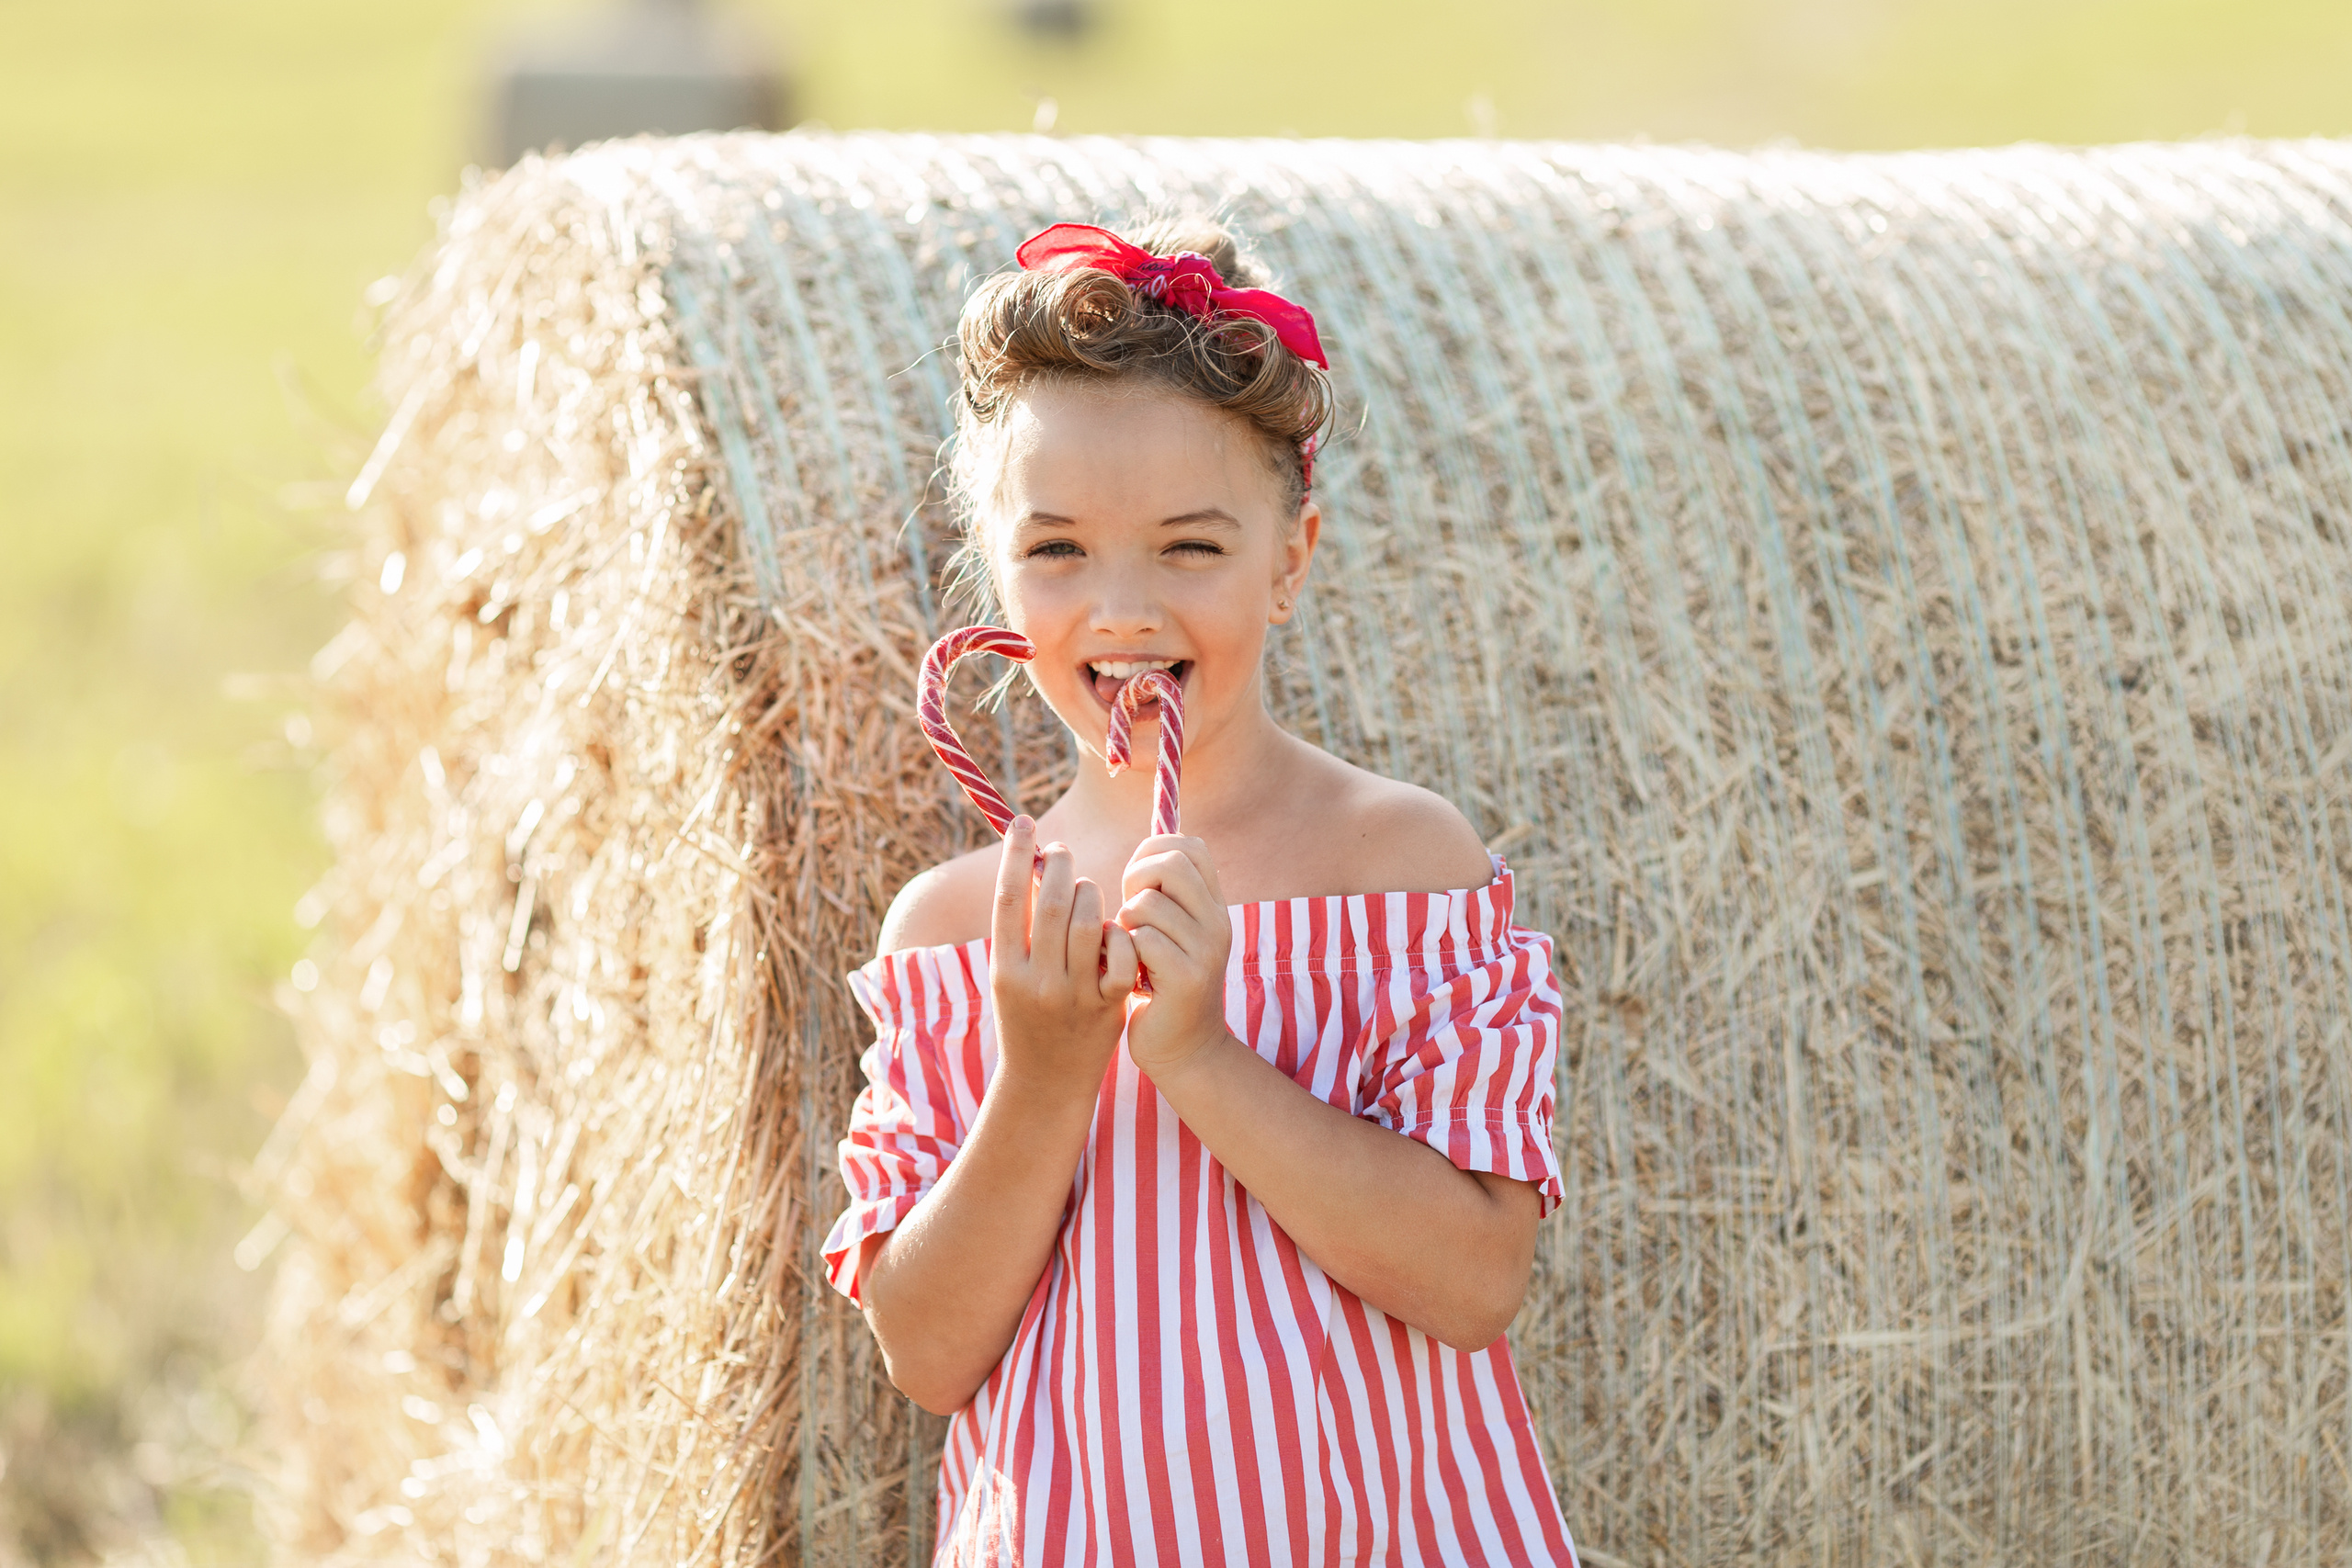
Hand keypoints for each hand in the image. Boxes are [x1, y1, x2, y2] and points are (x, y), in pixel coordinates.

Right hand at [990, 817, 1138, 1096]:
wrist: (1046, 1082)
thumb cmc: (1028, 1016)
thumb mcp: (1012, 976)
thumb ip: (1021, 931)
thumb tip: (1032, 867)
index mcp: (1005, 969)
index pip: (1008, 899)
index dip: (1016, 855)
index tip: (1023, 822)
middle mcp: (1037, 980)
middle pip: (1051, 904)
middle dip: (1059, 866)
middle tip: (1061, 851)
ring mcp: (1074, 994)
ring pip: (1087, 921)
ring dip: (1089, 893)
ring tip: (1084, 889)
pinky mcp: (1108, 1005)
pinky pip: (1119, 954)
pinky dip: (1118, 934)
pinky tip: (1112, 930)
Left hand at [1114, 834, 1233, 1077]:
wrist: (1184, 1051)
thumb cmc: (1162, 987)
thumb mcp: (1171, 934)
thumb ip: (1162, 897)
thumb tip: (1140, 857)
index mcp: (1214, 906)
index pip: (1190, 847)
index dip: (1152, 852)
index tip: (1135, 882)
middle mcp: (1218, 922)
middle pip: (1171, 864)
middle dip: (1135, 880)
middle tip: (1128, 914)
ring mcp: (1207, 950)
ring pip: (1148, 904)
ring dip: (1124, 924)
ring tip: (1129, 951)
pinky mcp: (1188, 978)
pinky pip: (1141, 940)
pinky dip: (1123, 952)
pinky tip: (1130, 973)